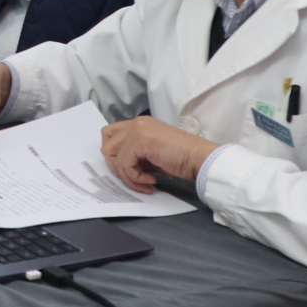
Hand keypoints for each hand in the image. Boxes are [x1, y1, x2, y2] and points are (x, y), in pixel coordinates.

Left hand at [99, 116, 219, 194]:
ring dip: (127, 176)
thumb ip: (136, 154)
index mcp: (140, 124)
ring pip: (113, 157)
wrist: (200, 158)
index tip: (129, 171)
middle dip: (116, 166)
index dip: (114, 155)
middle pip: (106, 145)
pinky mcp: (140, 141)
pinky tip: (151, 181)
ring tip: (145, 183)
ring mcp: (137, 130)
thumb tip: (121, 166)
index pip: (110, 135)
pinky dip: (135, 178)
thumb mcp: (152, 154)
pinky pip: (124, 165)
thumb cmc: (182, 158)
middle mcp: (136, 123)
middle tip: (134, 178)